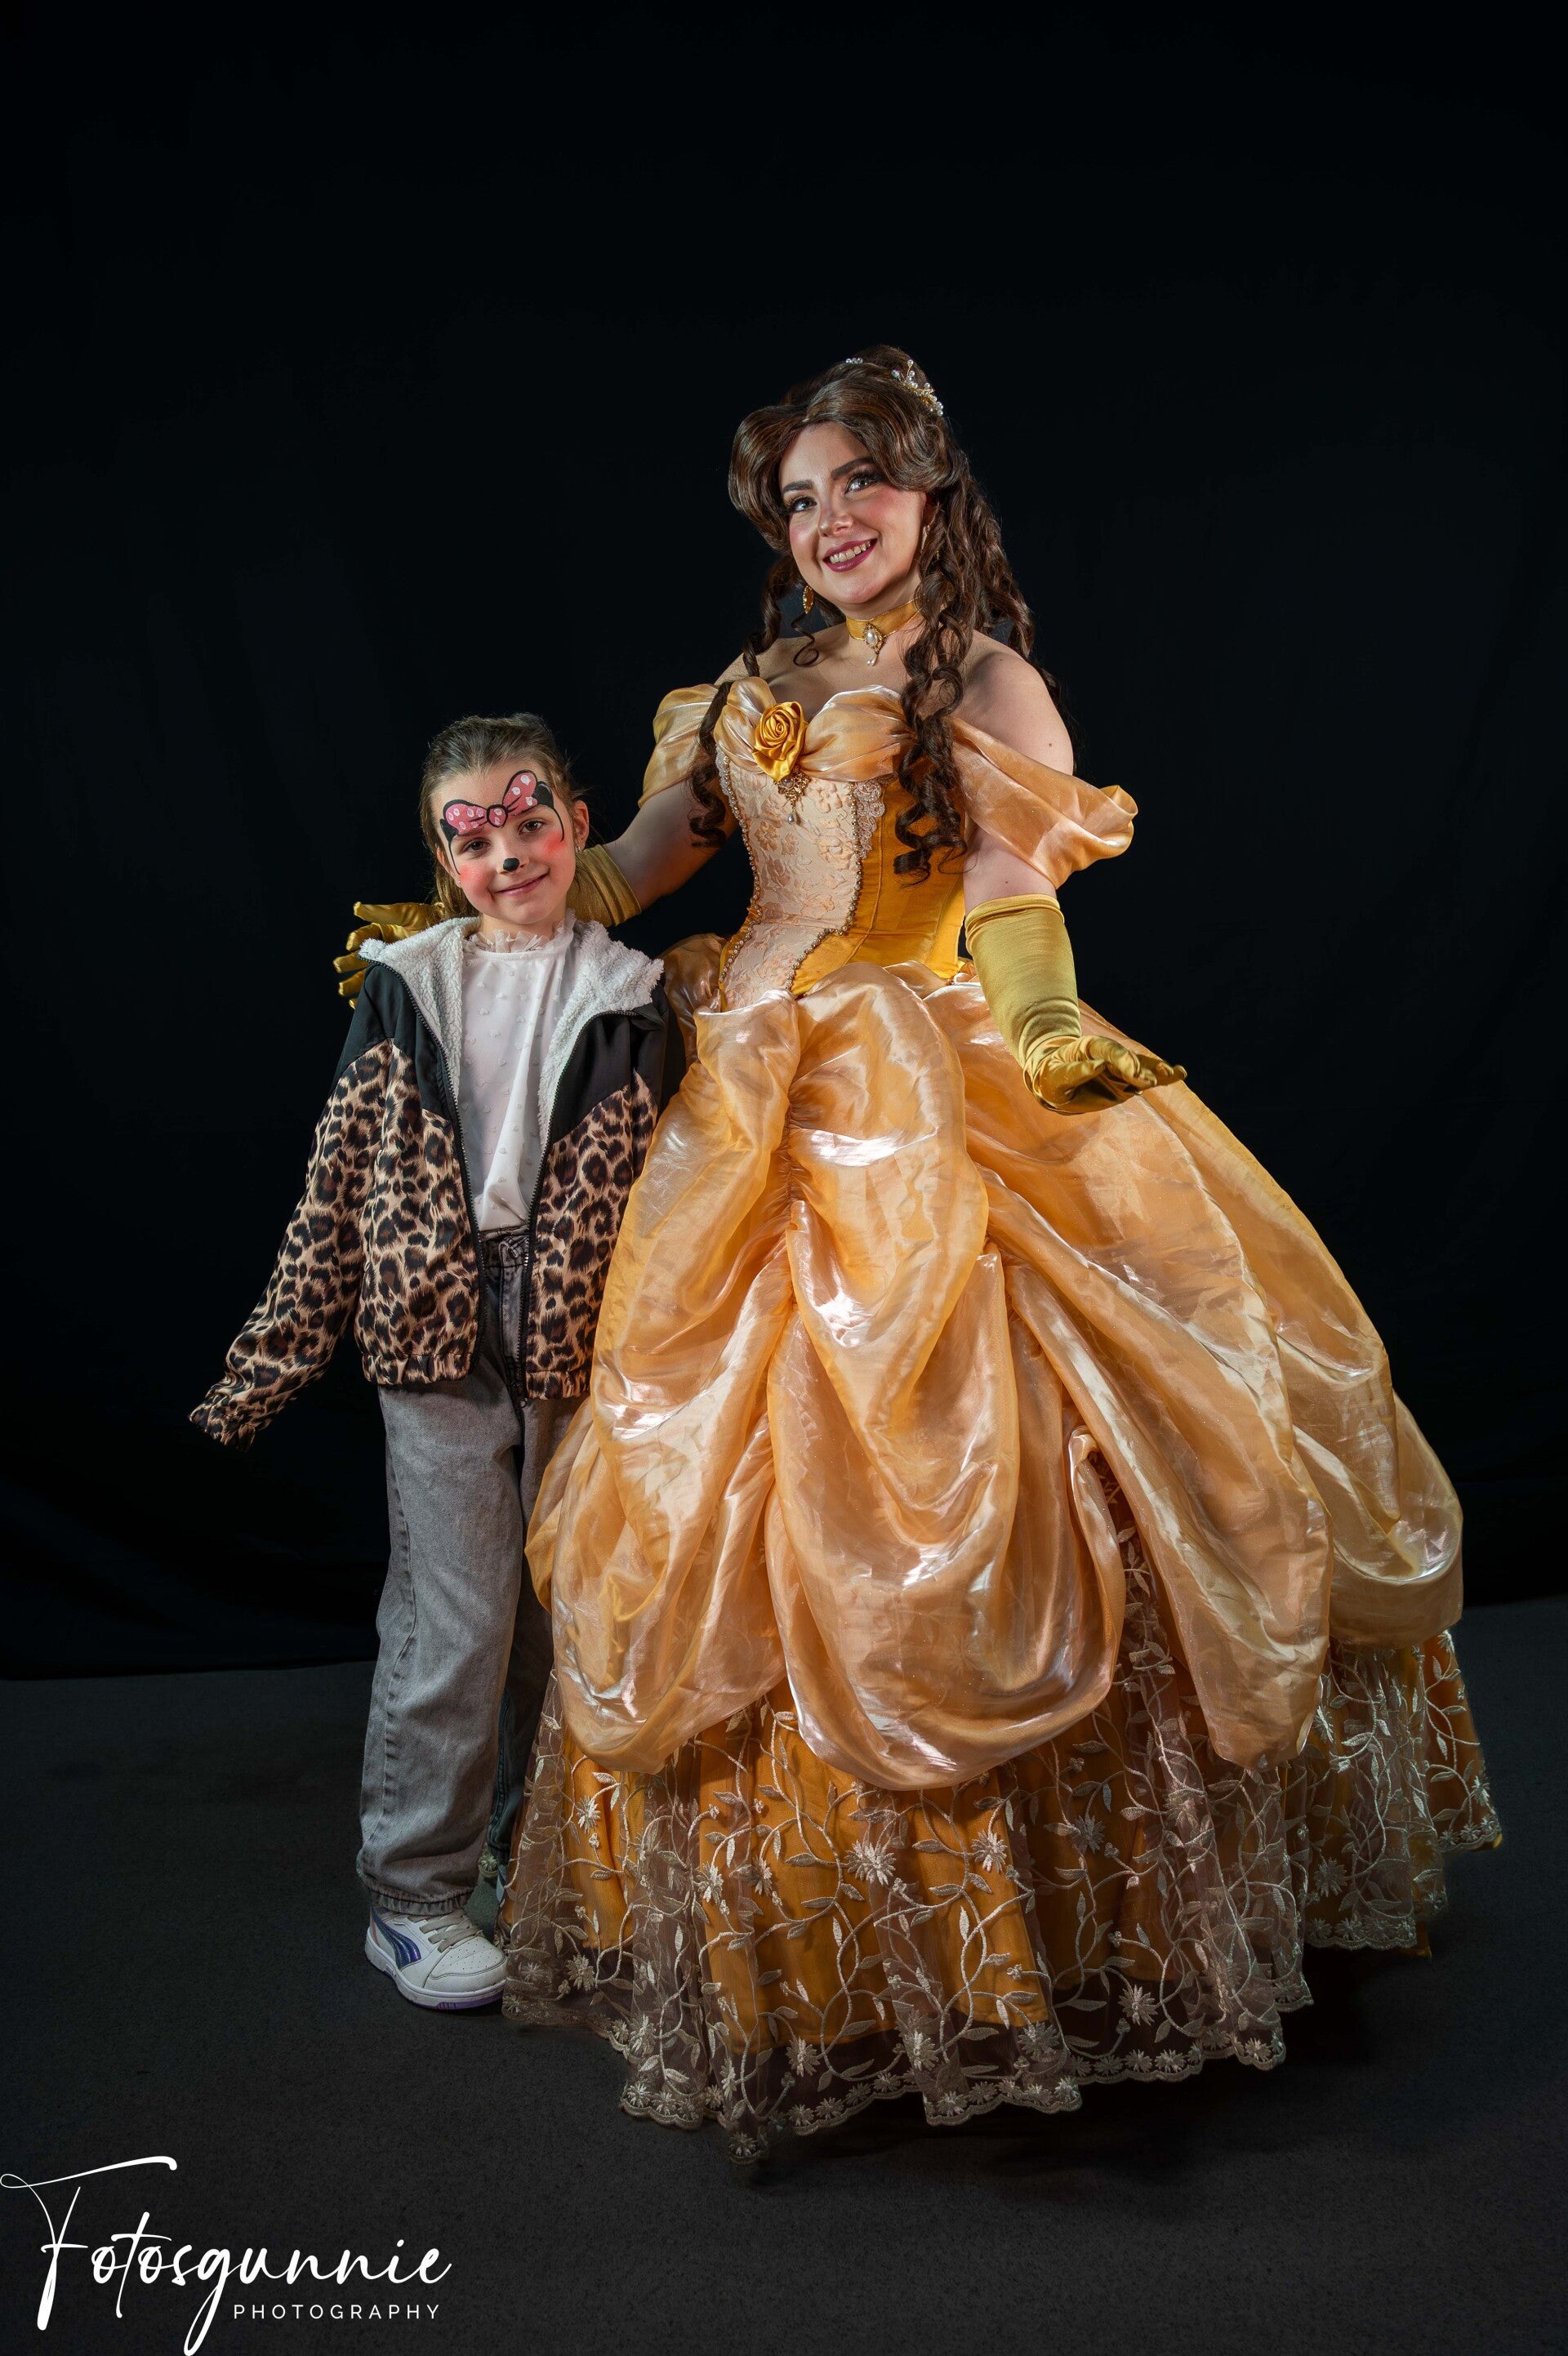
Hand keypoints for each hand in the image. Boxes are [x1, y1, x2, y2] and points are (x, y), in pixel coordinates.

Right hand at [332, 899, 442, 1000]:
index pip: (365, 937)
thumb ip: (382, 913)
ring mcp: (394, 965)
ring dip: (355, 983)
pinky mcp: (402, 978)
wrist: (450, 933)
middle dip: (349, 963)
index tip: (352, 944)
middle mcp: (386, 950)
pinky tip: (359, 1002)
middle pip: (363, 959)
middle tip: (338, 967)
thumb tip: (357, 909)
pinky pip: (384, 988)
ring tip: (343, 990)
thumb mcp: (405, 913)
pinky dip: (372, 994)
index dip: (357, 940)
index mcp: (383, 933)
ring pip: (370, 975)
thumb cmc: (428, 918)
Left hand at [1027, 1033, 1185, 1114]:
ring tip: (1175, 1073)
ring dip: (1157, 1070)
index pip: (1109, 1050)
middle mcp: (1108, 1055)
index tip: (1132, 1072)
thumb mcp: (1055, 1078)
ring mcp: (1118, 1068)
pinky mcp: (1126, 1082)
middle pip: (1128, 1059)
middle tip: (1150, 1081)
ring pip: (1141, 1067)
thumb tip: (1098, 1065)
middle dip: (1140, 1069)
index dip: (1122, 1060)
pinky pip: (1146, 1078)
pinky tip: (1179, 1075)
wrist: (1055, 1083)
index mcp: (1090, 1048)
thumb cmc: (1051, 1078)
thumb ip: (1074, 1073)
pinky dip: (1161, 1078)